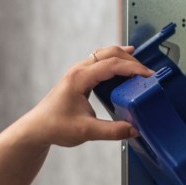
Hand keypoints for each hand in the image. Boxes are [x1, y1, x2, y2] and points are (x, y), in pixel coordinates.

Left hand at [18, 45, 152, 148]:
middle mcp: (78, 71)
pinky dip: (113, 62)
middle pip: (108, 53)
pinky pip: (98, 62)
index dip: (132, 68)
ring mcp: (77, 73)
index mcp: (79, 78)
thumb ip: (112, 131)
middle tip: (146, 70)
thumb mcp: (86, 131)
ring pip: (103, 55)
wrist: (37, 128)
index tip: (148, 75)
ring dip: (121, 57)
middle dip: (129, 58)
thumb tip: (133, 130)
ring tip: (138, 64)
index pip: (112, 65)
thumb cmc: (55, 127)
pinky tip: (121, 68)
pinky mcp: (78, 78)